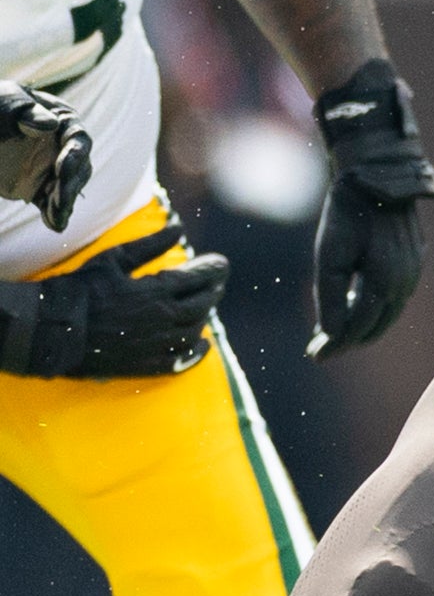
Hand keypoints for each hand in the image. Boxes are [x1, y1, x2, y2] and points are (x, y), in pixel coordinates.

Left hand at [0, 83, 90, 232]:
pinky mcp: (40, 185)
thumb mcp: (6, 103)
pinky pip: (51, 202)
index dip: (74, 156)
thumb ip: (26, 111)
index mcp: (62, 121)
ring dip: (64, 204)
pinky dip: (54, 214)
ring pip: (68, 188)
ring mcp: (52, 167)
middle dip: (70, 186)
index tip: (62, 169)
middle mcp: (64, 146)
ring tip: (56, 219)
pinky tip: (54, 226)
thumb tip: (52, 125)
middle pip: (78, 168)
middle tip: (60, 202)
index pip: (78, 140)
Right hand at [0, 224, 228, 377]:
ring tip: (205, 306)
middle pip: (201, 305)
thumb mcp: (113, 260)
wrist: (50, 328)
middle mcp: (163, 319)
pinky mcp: (145, 365)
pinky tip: (203, 345)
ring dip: (203, 316)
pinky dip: (196, 353)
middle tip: (216, 283)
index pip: (197, 279)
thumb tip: (178, 229)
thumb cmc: (78, 289)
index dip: (212, 270)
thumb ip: (149, 246)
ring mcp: (156, 345)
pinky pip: (181, 361)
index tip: (221, 264)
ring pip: (194, 330)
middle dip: (212, 291)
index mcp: (156, 292)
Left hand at [310, 59, 433, 358]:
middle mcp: (406, 283)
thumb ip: (331, 297)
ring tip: (339, 331)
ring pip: (389, 313)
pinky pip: (396, 296)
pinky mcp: (416, 260)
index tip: (315, 356)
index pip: (359, 328)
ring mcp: (415, 272)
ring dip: (365, 325)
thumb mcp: (329, 254)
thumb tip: (330, 334)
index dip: (336, 345)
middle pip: (377, 326)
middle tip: (323, 348)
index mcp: (385, 283)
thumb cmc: (348, 211)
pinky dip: (377, 307)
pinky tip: (360, 305)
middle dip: (350, 340)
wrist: (380, 173)